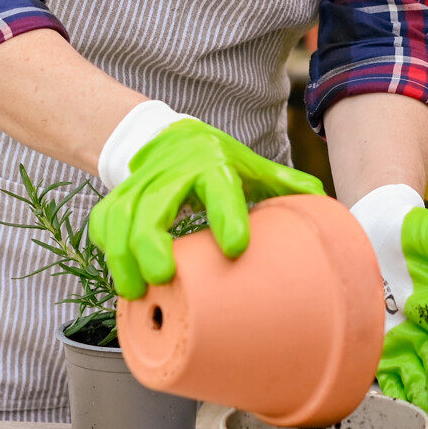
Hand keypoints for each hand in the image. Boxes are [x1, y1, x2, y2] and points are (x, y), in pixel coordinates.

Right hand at [87, 107, 321, 298]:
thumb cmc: (212, 159)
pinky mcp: (116, 197)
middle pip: (153, 206)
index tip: (234, 248)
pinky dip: (107, 248)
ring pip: (120, 217)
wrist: (163, 137)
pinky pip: (103, 222)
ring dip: (123, 256)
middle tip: (162, 277)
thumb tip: (324, 203)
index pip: (219, 186)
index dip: (226, 216)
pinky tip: (120, 274)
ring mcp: (139, 185)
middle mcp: (171, 172)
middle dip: (151, 243)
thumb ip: (282, 184)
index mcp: (211, 164)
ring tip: (135, 291)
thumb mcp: (249, 165)